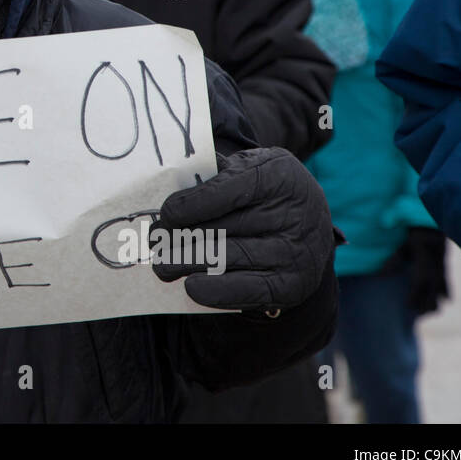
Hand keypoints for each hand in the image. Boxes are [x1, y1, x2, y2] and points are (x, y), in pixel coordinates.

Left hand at [151, 147, 334, 311]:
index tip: (166, 214)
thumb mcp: (246, 168)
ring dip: (185, 263)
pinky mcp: (292, 285)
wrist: (307, 225)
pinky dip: (214, 291)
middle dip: (178, 236)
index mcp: (278, 176)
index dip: (189, 205)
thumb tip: (170, 181)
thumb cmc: (263, 192)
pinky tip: (190, 286)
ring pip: (226, 258)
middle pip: (220, 228)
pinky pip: (246, 291)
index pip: (224, 191)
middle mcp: (292, 215)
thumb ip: (214, 172)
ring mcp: (295, 253)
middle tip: (153, 240)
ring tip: (160, 264)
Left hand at [400, 227, 448, 315]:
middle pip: (432, 291)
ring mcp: (442, 267)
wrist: (432, 225)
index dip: (415, 297)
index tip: (409, 308)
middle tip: (419, 316)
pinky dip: (446, 292)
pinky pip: (447, 281)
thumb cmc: (414, 236)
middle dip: (427, 304)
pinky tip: (446, 301)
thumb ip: (394, 261)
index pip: (420, 284)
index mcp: (424, 262)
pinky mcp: (445, 266)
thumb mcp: (403, 247)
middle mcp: (436, 267)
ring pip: (441, 289)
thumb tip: (380, 274)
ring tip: (431, 313)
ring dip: (436, 301)